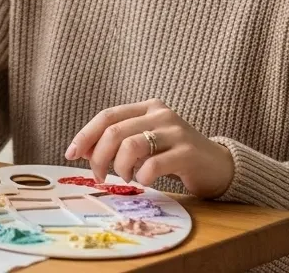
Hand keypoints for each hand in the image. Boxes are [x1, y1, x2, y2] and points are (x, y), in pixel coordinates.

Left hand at [64, 98, 235, 198]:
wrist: (218, 166)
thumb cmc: (174, 156)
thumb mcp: (145, 143)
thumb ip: (119, 141)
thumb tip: (81, 151)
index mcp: (147, 107)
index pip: (107, 116)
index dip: (85, 135)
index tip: (70, 154)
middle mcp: (161, 114)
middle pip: (115, 131)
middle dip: (98, 157)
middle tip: (98, 176)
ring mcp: (176, 131)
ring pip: (131, 145)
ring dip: (120, 167)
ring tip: (125, 177)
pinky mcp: (188, 152)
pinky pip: (153, 165)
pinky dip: (142, 176)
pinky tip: (145, 180)